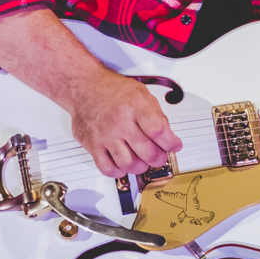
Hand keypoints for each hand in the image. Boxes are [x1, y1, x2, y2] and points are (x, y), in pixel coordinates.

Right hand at [68, 70, 183, 176]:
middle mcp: (119, 121)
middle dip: (159, 159)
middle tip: (160, 157)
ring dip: (141, 167)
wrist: (85, 87)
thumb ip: (157, 115)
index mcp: (135, 106)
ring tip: (143, 161)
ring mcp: (105, 135)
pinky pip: (107, 168)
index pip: (158, 131)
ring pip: (128, 164)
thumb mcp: (142, 94)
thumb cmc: (113, 90)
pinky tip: (124, 165)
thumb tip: (168, 136)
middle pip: (146, 151)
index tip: (175, 146)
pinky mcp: (92, 145)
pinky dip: (119, 172)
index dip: (171, 143)